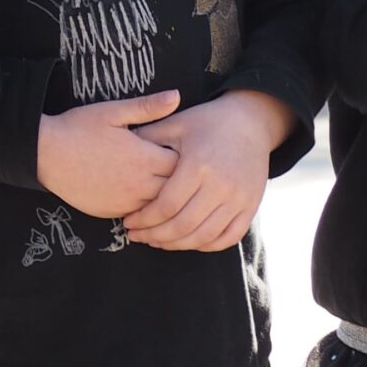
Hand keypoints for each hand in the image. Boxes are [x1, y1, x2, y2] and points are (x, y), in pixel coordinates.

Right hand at [37, 90, 180, 219]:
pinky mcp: (112, 213)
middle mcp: (140, 185)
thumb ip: (147, 107)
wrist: (43, 154)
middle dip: (179, 180)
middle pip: (176, 190)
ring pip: (159, 206)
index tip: (181, 149)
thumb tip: (176, 96)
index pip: (184, 165)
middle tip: (177, 169)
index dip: (186, 158)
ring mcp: (126, 202)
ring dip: (162, 196)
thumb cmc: (77, 128)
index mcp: (144, 158)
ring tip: (161, 184)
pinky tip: (138, 194)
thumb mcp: (112, 111)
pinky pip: (138, 214)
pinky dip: (143, 207)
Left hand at [122, 89, 291, 251]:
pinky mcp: (251, 206)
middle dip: (155, 236)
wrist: (251, 122)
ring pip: (204, 236)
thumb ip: (147, 139)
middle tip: (137, 236)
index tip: (128, 222)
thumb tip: (115, 153)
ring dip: (177, 244)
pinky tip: (186, 241)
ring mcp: (239, 198)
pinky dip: (207, 245)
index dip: (145, 219)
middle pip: (184, 225)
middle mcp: (221, 185)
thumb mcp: (175, 124)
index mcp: (198, 165)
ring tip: (156, 241)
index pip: (167, 205)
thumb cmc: (206, 122)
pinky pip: (229, 237)